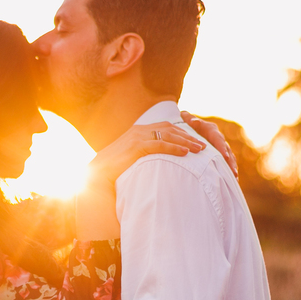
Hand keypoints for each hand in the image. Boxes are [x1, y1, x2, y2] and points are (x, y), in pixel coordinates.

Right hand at [88, 121, 204, 187]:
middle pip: (170, 128)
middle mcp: (139, 130)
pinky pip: (160, 144)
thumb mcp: (130, 157)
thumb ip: (143, 153)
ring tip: (200, 149)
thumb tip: (156, 161)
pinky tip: (186, 153)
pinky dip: (175, 147)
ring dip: (186, 141)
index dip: (182, 132)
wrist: (97, 173)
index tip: (194, 139)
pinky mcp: (136, 146)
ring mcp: (137, 136)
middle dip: (188, 136)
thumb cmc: (113, 168)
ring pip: (168, 135)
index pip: (165, 127)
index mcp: (138, 130)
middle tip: (203, 144)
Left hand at [181, 111, 237, 177]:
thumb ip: (191, 119)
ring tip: (235, 178)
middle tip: (233, 172)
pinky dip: (230, 172)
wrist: (196, 126)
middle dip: (230, 162)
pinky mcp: (221, 156)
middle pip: (227, 152)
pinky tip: (234, 181)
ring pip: (229, 159)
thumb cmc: (192, 125)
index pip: (219, 140)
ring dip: (232, 168)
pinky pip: (227, 164)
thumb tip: (189, 118)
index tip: (224, 156)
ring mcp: (222, 149)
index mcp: (213, 133)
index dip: (222, 148)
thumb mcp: (191, 121)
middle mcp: (220, 141)